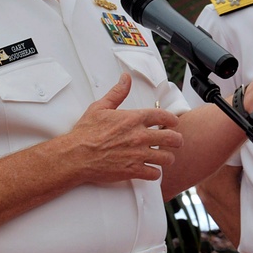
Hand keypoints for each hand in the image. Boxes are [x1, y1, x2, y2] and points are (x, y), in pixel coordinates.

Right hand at [63, 74, 183, 182]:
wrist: (75, 155)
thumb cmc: (85, 133)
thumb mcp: (100, 107)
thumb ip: (117, 93)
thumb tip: (125, 79)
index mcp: (133, 119)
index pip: (163, 116)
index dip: (172, 119)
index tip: (174, 122)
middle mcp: (139, 136)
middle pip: (171, 138)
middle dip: (177, 140)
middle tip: (176, 142)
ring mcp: (137, 154)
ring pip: (166, 158)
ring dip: (167, 158)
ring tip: (165, 157)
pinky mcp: (133, 170)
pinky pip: (154, 174)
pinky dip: (155, 173)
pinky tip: (151, 170)